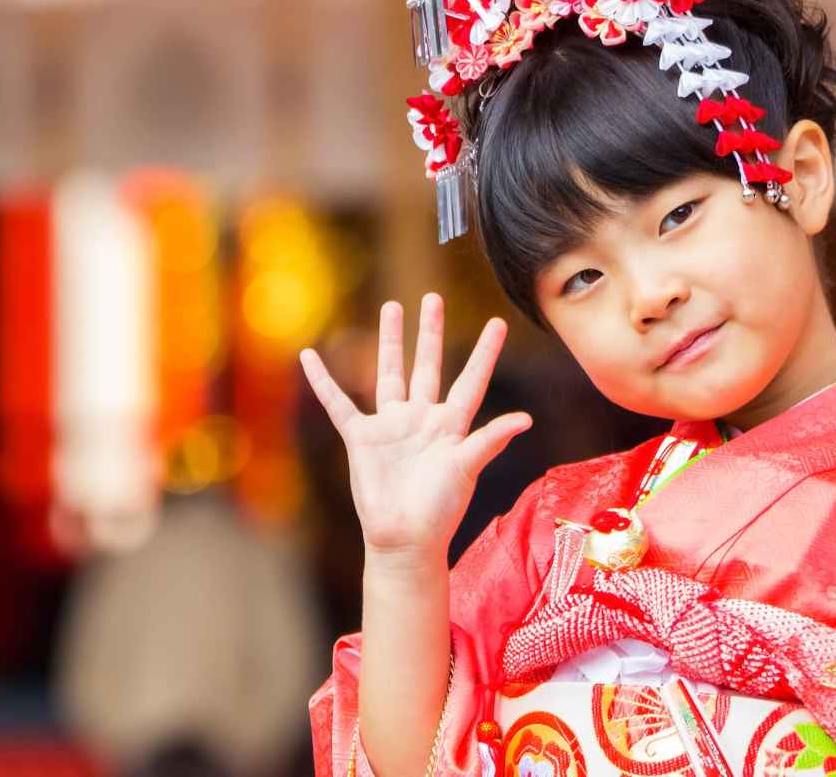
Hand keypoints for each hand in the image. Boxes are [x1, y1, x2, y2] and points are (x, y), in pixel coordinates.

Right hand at [300, 293, 531, 560]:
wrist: (404, 538)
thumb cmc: (440, 509)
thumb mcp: (466, 469)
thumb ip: (490, 440)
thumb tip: (526, 419)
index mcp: (451, 425)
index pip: (471, 380)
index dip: (484, 353)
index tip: (498, 323)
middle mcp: (421, 418)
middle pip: (428, 365)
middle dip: (430, 332)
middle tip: (433, 298)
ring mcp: (390, 426)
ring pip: (389, 373)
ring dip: (389, 342)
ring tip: (391, 307)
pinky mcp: (361, 437)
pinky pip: (338, 403)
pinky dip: (322, 381)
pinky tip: (309, 356)